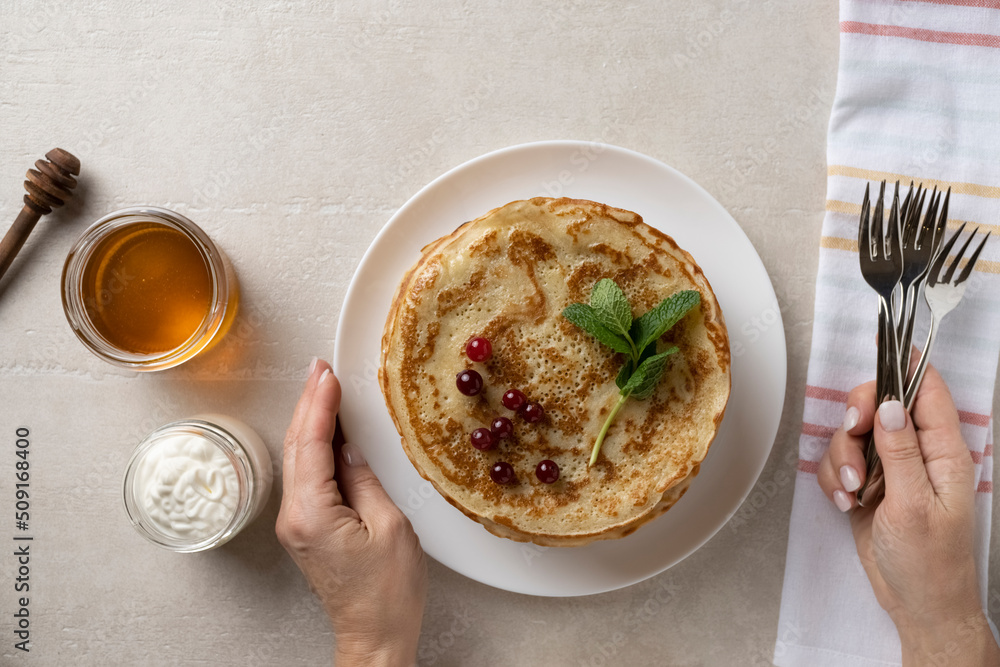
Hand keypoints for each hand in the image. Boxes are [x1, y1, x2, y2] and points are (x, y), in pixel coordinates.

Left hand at [276, 359, 426, 665]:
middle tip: (320, 369)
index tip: (327, 374)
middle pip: (297, 447)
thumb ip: (365, 480)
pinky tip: (325, 431)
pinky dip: (314, 447)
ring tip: (322, 388)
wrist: (374, 636)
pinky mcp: (305, 529)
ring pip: (298, 460)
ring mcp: (296, 524)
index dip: (320, 404)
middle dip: (309, 403)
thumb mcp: (390, 526)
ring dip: (310, 422)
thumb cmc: (387, 593)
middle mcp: (294, 517)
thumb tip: (351, 448)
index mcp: (313, 514)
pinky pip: (306, 477)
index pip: (312, 444)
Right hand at [817, 364, 998, 665]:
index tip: (879, 345)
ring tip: (852, 492)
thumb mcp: (913, 505)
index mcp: (943, 453)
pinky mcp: (866, 486)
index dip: (903, 366)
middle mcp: (917, 453)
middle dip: (856, 420)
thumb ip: (899, 451)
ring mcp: (890, 469)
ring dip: (841, 459)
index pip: (927, 392)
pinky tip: (845, 503)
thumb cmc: (929, 562)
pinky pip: (839, 464)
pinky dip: (834, 480)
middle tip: (851, 434)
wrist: (916, 606)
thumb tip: (887, 404)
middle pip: (878, 406)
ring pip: (852, 436)